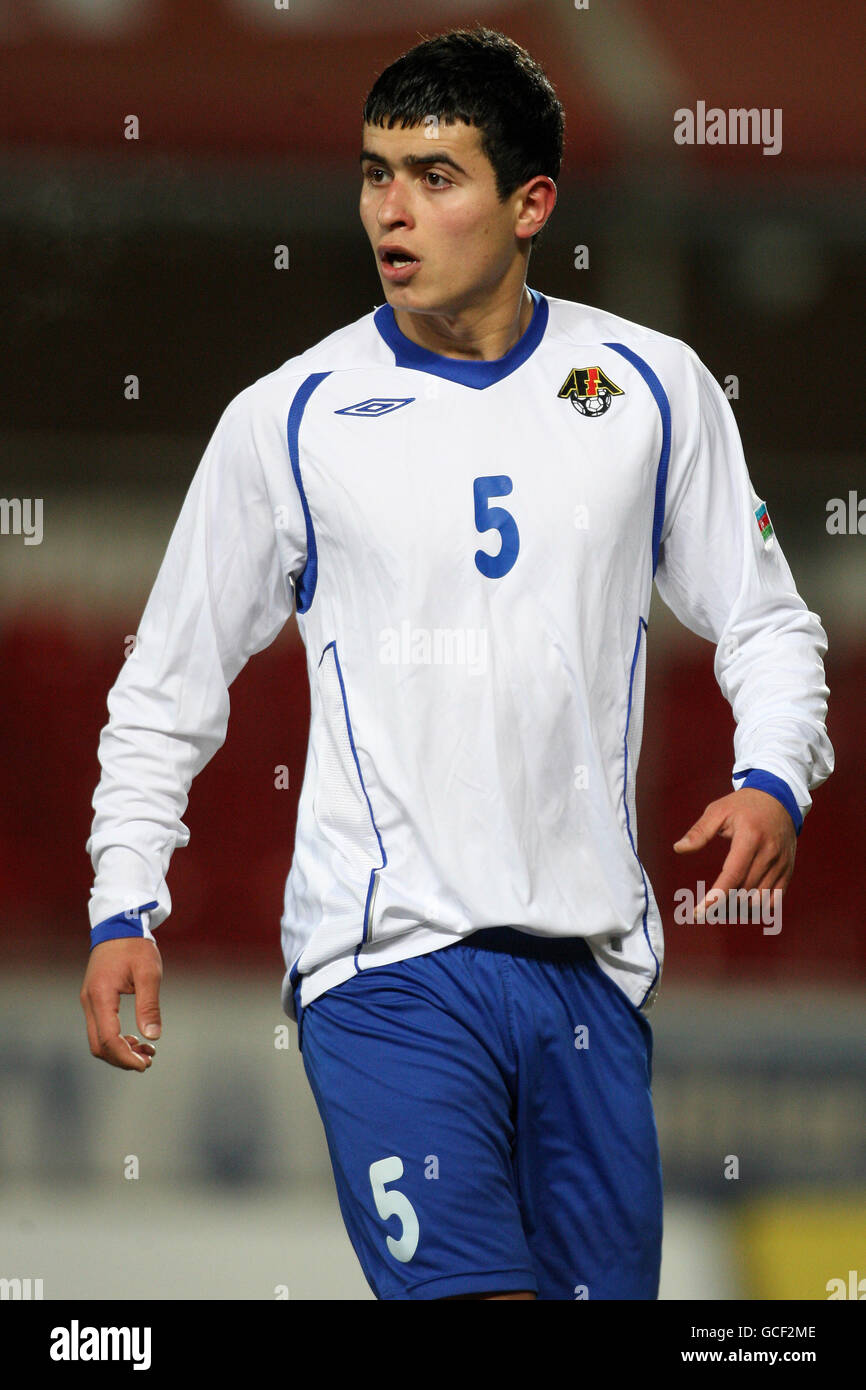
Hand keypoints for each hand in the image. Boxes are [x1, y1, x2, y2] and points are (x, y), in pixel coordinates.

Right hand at [80, 936, 162, 1071]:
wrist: (119, 925)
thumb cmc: (135, 946)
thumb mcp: (148, 973)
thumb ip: (149, 1005)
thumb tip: (152, 1036)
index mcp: (101, 996)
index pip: (108, 1039)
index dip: (125, 1057)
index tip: (145, 1064)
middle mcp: (89, 1002)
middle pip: (98, 1045)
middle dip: (122, 1058)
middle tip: (148, 1061)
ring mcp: (89, 1001)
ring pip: (97, 1039)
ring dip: (119, 1051)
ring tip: (146, 1051)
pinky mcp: (94, 999)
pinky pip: (100, 1028)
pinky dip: (116, 1039)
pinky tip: (136, 1039)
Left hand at [673, 787, 795, 915]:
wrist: (779, 799)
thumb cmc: (744, 805)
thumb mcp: (718, 810)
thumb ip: (699, 831)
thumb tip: (679, 848)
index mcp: (751, 837)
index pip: (733, 874)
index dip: (716, 896)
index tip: (699, 911)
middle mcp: (769, 853)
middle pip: (744, 891)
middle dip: (722, 906)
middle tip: (703, 911)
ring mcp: (781, 864)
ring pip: (759, 900)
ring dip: (737, 910)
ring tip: (719, 910)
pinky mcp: (787, 871)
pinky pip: (774, 900)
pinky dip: (756, 909)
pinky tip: (740, 906)